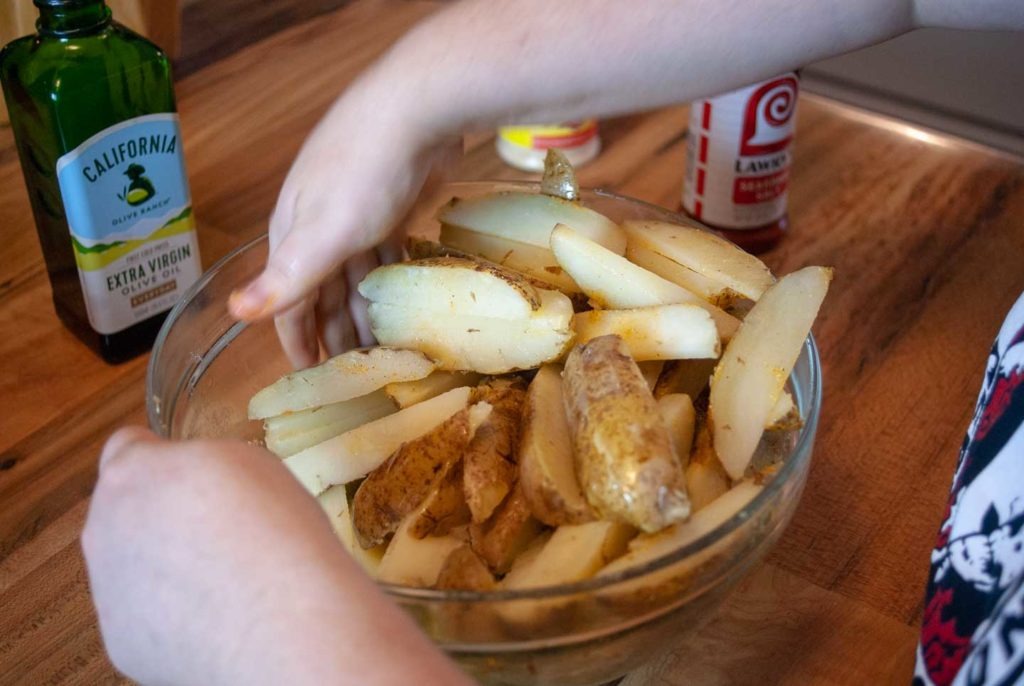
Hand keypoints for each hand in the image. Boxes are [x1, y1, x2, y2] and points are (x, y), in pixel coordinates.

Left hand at [83, 428, 470, 685]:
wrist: (282, 622)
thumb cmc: (275, 530)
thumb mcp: (246, 462)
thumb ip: (198, 465)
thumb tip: (192, 483)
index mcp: (132, 473)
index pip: (126, 448)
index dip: (160, 457)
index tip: (189, 472)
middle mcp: (104, 529)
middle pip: (123, 509)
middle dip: (161, 513)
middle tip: (217, 527)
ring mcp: (107, 590)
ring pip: (130, 564)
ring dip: (164, 563)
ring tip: (224, 576)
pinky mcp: (121, 640)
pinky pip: (143, 613)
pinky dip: (171, 612)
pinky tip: (215, 614)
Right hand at [228, 68, 456, 367]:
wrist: (417, 109)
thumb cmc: (364, 171)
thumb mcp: (323, 232)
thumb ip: (286, 277)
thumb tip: (235, 313)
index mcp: (293, 235)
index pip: (289, 300)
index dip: (296, 339)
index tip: (310, 373)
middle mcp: (320, 227)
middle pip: (324, 293)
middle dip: (334, 332)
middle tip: (355, 372)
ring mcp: (357, 215)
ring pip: (357, 277)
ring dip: (365, 312)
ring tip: (383, 349)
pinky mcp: (393, 206)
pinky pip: (385, 256)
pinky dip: (389, 282)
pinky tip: (401, 303)